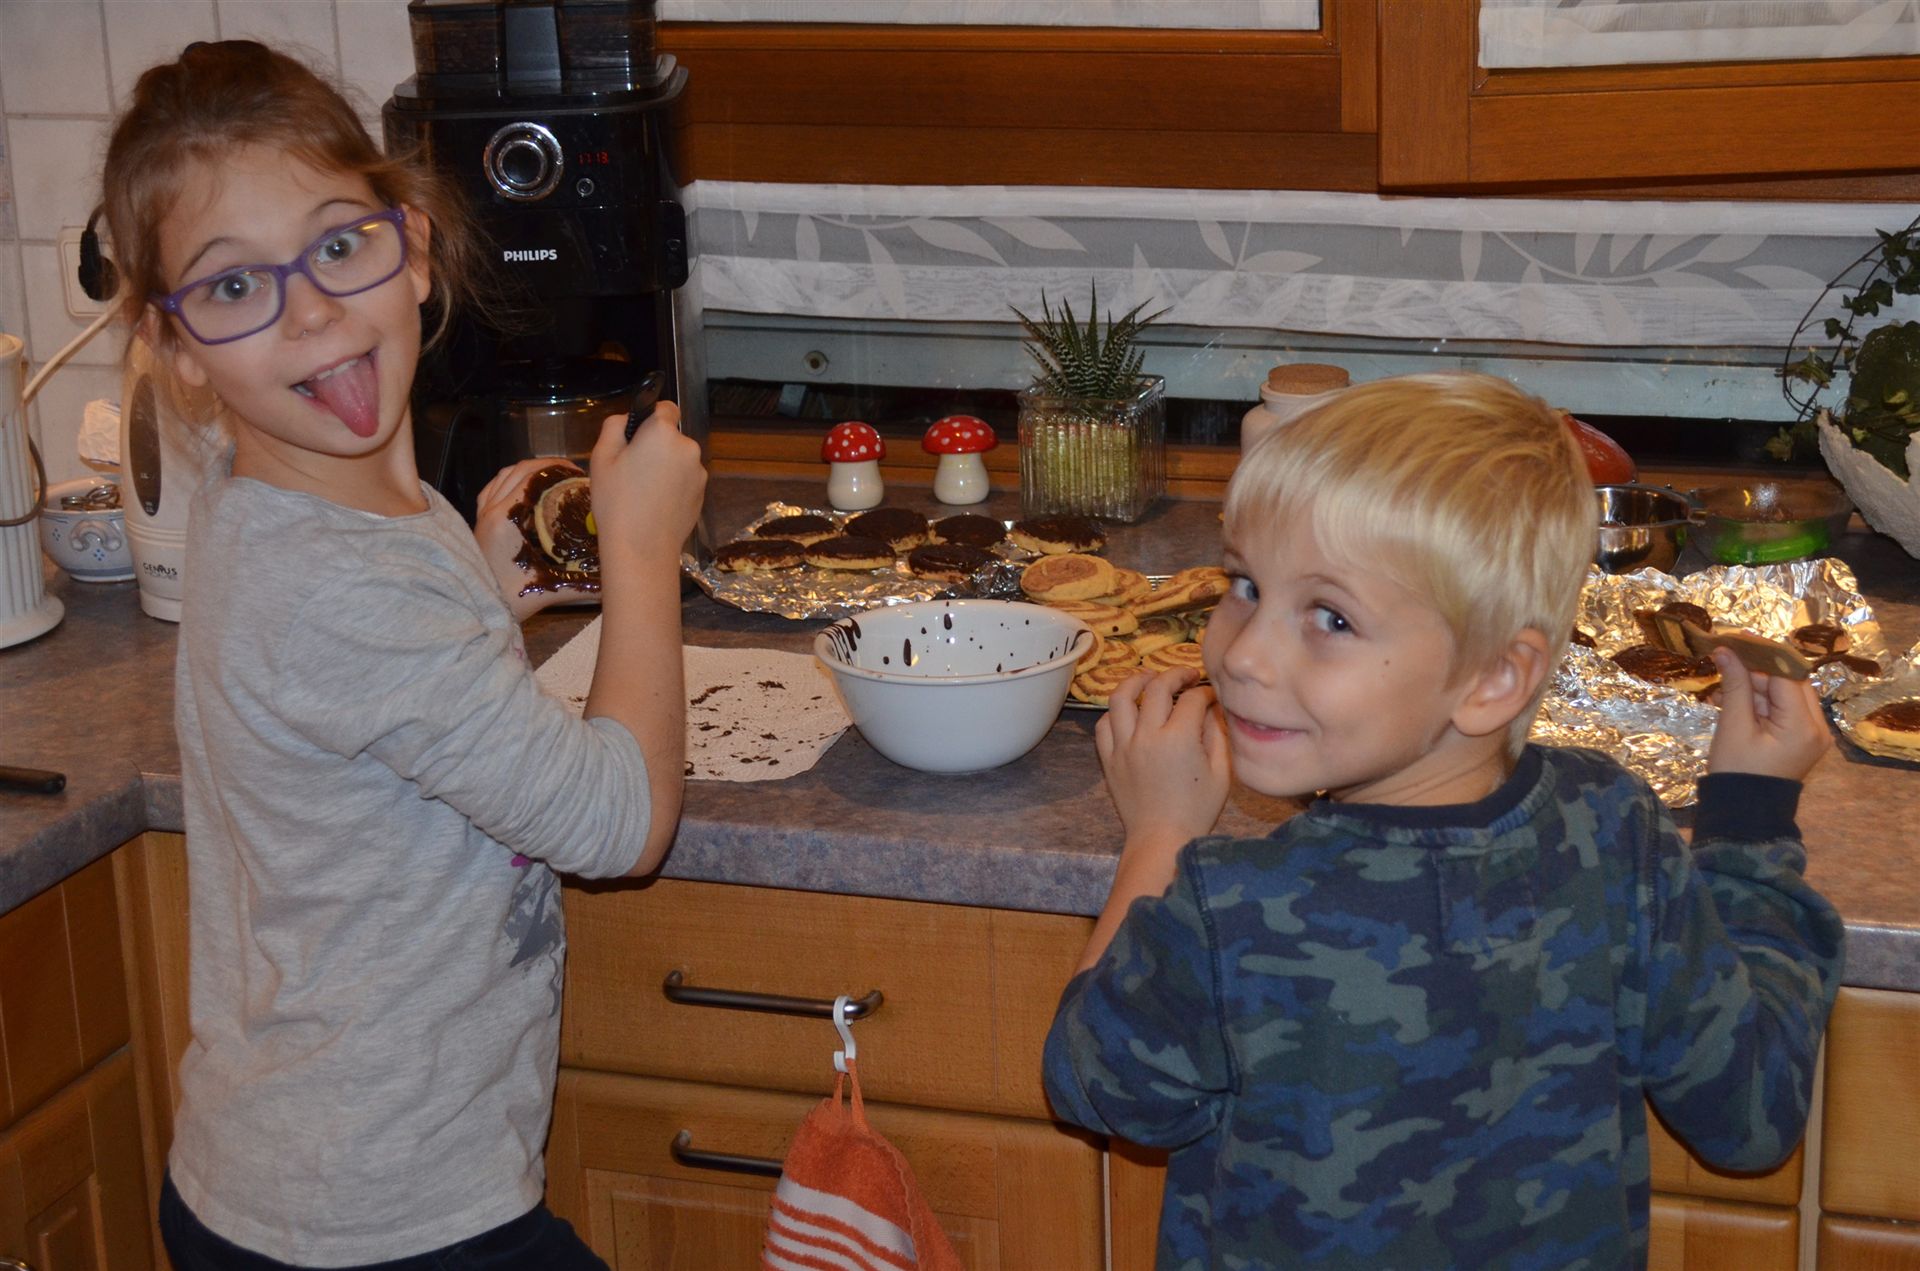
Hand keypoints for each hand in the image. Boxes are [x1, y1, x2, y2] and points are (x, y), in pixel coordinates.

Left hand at [474, 457, 578, 621]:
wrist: (477, 610)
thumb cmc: (510, 599)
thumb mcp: (550, 588)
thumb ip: (583, 584)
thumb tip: (612, 582)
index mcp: (505, 519)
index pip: (531, 477)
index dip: (556, 469)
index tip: (577, 473)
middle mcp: (491, 511)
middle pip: (518, 470)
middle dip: (546, 465)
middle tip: (570, 472)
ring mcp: (481, 515)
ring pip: (503, 475)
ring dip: (528, 469)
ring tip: (550, 475)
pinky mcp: (478, 522)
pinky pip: (492, 488)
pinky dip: (509, 480)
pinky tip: (523, 486)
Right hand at [588, 400, 705, 568]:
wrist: (642, 548)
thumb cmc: (616, 501)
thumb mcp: (601, 458)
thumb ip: (613, 427)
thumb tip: (626, 419)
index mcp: (663, 433)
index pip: (666, 407)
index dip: (651, 417)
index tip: (637, 435)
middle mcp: (687, 447)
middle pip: (671, 437)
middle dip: (655, 446)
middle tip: (631, 470)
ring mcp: (699, 472)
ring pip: (679, 460)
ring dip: (666, 466)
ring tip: (643, 492)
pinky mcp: (702, 494)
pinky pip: (685, 480)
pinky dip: (674, 486)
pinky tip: (656, 505)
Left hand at [1078, 668, 1230, 971]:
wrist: (1161, 840)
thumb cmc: (1197, 811)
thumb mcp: (1221, 773)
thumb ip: (1218, 735)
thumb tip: (1213, 709)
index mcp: (1179, 739)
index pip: (1193, 699)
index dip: (1206, 692)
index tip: (1213, 696)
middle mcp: (1147, 735)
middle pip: (1158, 687)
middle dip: (1176, 675)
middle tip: (1187, 676)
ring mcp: (1123, 746)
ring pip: (1121, 697)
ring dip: (1137, 681)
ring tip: (1150, 678)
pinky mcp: (1109, 759)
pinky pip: (1104, 724)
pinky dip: (1116, 712)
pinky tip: (1129, 711)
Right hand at [1706, 648, 1831, 782]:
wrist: (1744, 814)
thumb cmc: (1736, 773)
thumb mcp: (1733, 726)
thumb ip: (1735, 685)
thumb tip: (1725, 650)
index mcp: (1804, 725)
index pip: (1787, 675)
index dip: (1762, 653)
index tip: (1737, 638)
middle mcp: (1818, 726)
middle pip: (1789, 681)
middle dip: (1757, 671)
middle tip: (1725, 665)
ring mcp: (1813, 733)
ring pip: (1785, 693)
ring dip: (1756, 687)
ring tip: (1723, 692)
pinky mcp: (1803, 738)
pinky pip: (1784, 709)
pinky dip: (1761, 703)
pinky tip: (1734, 703)